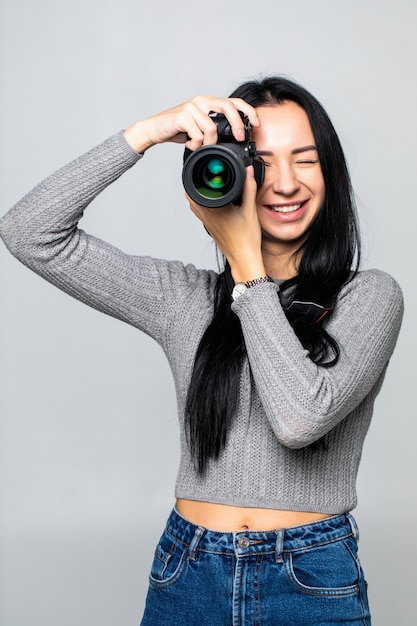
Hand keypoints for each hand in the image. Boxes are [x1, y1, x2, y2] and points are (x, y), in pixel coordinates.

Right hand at [123, 96, 259, 153]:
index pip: (234, 102)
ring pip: (211, 127)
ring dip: (209, 143)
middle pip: (228, 107)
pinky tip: (190, 145)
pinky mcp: (182, 116)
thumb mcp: (200, 128)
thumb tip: (234, 139)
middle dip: (238, 123)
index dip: (248, 111)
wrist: (154, 129)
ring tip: (201, 146)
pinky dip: (196, 145)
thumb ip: (214, 129)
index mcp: (209, 102)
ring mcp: (191, 107)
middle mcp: (202, 101)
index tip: (257, 124)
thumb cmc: (178, 130)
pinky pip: (198, 134)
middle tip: (240, 137)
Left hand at [188, 166, 266, 282]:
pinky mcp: (208, 226)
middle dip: (197, 180)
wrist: (243, 259)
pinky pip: (199, 209)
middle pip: (191, 192)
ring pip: (193, 201)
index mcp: (213, 208)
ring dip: (198, 191)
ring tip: (210, 183)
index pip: (199, 185)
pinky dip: (202, 201)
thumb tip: (249, 171)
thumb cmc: (246, 240)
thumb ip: (249, 188)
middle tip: (208, 171)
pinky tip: (214, 199)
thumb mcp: (250, 210)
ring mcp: (204, 221)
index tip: (208, 165)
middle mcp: (205, 214)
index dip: (201, 172)